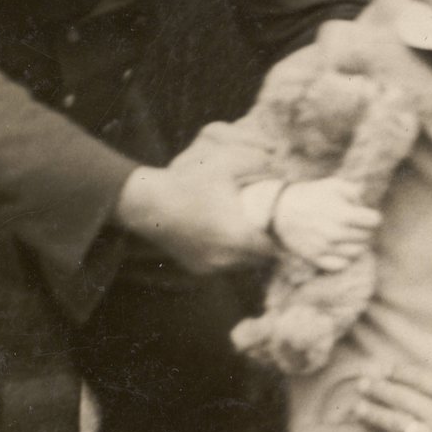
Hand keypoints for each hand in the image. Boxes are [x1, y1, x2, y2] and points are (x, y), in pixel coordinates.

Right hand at [116, 163, 273, 275]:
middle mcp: (227, 259)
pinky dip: (227, 254)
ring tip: (246, 229)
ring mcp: (211, 267)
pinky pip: (223, 265)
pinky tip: (223, 235)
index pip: (275, 249)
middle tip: (267, 223)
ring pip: (242, 264)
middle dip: (266, 243)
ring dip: (247, 250)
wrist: (147, 205)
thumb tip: (282, 170)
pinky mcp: (197, 269)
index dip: (281, 237)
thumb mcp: (228, 163)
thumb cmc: (189, 182)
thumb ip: (260, 163)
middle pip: (261, 259)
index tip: (283, 224)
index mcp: (240, 237)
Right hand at [272, 177, 380, 270]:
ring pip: (357, 252)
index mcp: (343, 214)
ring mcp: (326, 248)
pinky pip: (341, 265)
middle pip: (367, 236)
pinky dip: (344, 258)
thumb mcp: (333, 184)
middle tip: (354, 224)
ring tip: (348, 236)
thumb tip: (366, 201)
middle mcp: (336, 233)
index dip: (372, 216)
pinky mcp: (315, 258)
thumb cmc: (310, 195)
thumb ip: (355, 190)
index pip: (374, 221)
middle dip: (363, 229)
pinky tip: (339, 248)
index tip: (365, 215)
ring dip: (356, 244)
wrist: (280, 210)